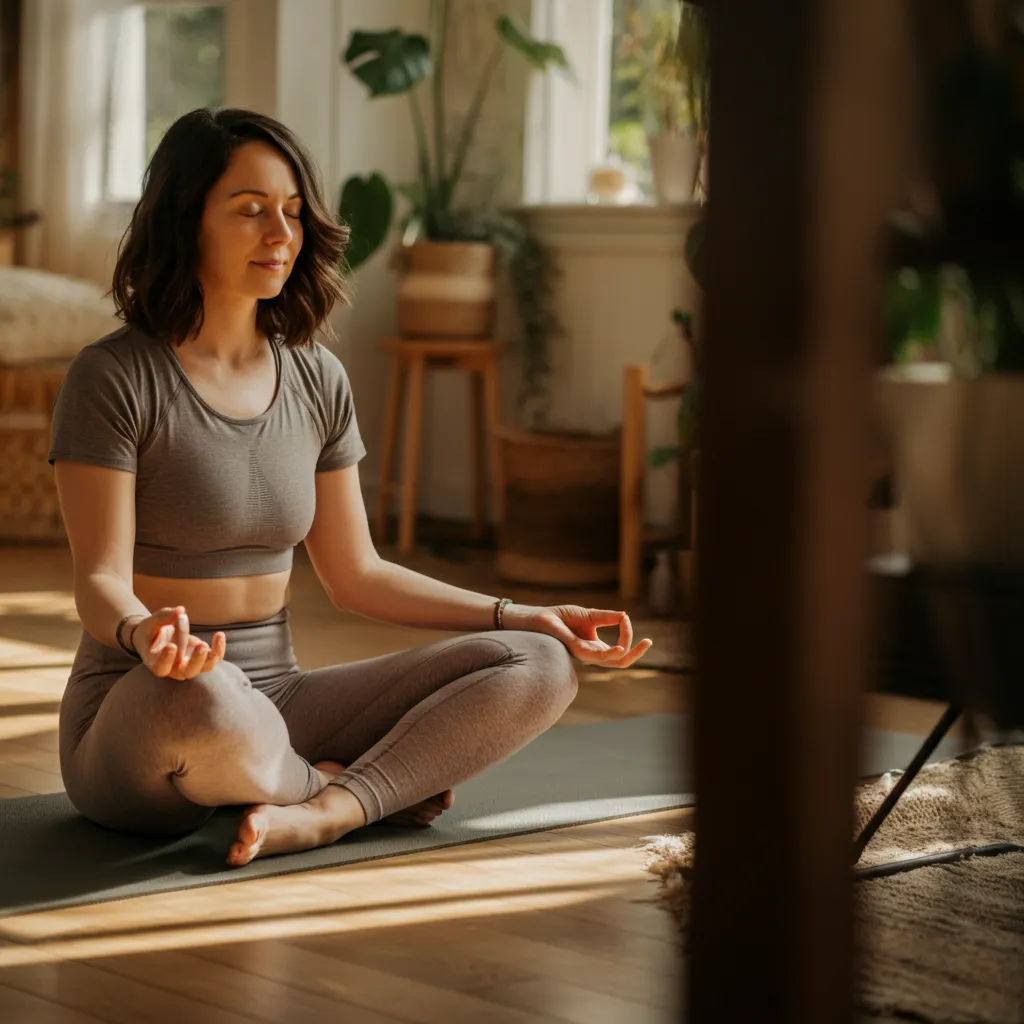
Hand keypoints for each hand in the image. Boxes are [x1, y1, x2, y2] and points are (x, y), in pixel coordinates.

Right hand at [129, 605, 226, 679]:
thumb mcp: (152, 622)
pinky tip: (219, 635)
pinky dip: (219, 649)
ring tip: (217, 637)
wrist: (157, 636)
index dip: (166, 659)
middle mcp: (173, 668)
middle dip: (196, 659)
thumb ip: (164, 617)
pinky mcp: (201, 658)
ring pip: (203, 667)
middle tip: (201, 645)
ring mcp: (189, 665)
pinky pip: (214, 658)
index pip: (161, 667)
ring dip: (211, 656)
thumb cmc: (151, 630)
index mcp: (155, 662)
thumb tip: (180, 610)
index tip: (171, 646)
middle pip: (187, 671)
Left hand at [502, 603, 652, 667]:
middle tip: (648, 641)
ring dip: (627, 652)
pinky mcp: (575, 649)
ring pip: (611, 661)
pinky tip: (620, 647)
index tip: (626, 618)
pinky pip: (596, 656)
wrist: (540, 617)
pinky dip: (610, 653)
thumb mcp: (589, 615)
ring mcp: (584, 654)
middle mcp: (592, 654)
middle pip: (620, 661)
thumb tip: (625, 616)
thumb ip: (607, 617)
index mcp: (596, 647)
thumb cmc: (561, 617)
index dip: (628, 636)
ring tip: (639, 642)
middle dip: (636, 653)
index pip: (620, 649)